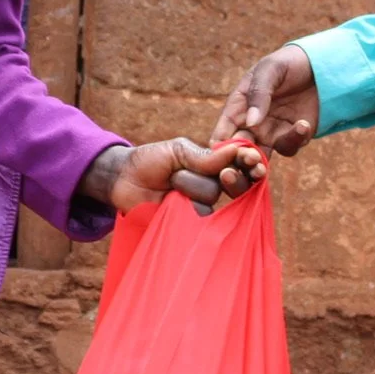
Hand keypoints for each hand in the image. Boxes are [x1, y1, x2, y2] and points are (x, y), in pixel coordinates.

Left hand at [78, 138, 267, 210]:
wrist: (122, 180)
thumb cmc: (149, 161)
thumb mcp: (178, 150)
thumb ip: (205, 156)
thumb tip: (235, 151)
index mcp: (211, 165)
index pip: (238, 164)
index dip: (249, 162)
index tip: (252, 160)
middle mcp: (210, 185)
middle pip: (235, 183)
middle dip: (232, 178)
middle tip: (225, 174)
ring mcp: (199, 205)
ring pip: (211, 197)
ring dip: (189, 185)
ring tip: (169, 182)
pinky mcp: (188, 223)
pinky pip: (199, 218)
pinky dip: (187, 207)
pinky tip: (174, 201)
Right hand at [212, 44, 320, 153]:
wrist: (318, 65)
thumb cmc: (287, 63)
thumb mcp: (269, 70)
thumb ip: (258, 94)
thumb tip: (251, 122)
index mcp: (237, 108)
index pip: (221, 134)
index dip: (220, 149)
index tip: (227, 155)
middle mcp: (250, 125)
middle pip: (237, 153)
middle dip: (240, 161)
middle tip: (250, 160)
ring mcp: (271, 133)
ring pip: (260, 159)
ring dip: (260, 165)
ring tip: (265, 161)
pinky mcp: (292, 136)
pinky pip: (288, 148)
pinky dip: (294, 140)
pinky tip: (302, 124)